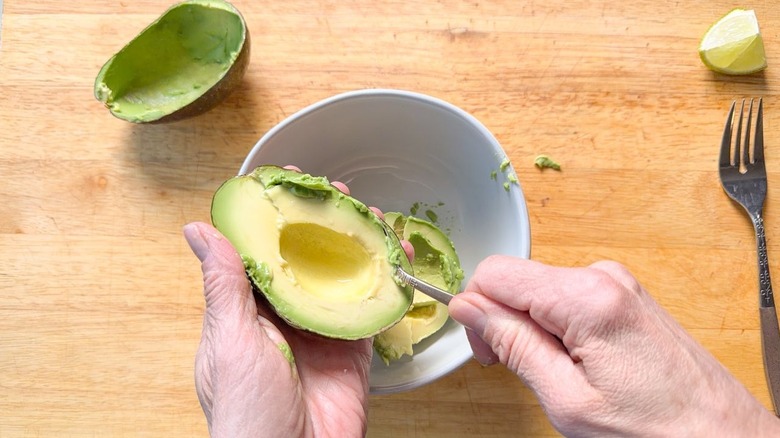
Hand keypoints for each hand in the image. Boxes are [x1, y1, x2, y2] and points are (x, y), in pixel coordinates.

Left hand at [184, 171, 411, 437]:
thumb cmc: (247, 413)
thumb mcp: (229, 341)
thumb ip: (224, 284)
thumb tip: (200, 230)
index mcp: (245, 310)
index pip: (260, 248)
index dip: (275, 213)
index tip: (288, 180)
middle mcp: (283, 315)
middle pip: (305, 255)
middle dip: (322, 222)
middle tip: (338, 193)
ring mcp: (320, 330)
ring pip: (340, 275)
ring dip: (356, 244)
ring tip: (371, 217)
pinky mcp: (351, 348)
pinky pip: (368, 307)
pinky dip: (383, 281)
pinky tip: (394, 258)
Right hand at [449, 256, 779, 436]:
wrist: (722, 436)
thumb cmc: (654, 429)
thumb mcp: (566, 398)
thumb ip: (512, 344)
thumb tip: (467, 307)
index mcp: (585, 297)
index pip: (495, 273)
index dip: (476, 310)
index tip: (488, 351)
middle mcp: (601, 276)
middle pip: (516, 280)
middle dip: (503, 321)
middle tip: (520, 370)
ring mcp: (615, 282)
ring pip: (537, 290)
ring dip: (531, 327)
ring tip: (556, 373)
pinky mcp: (622, 294)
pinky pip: (563, 298)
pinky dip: (554, 327)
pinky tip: (575, 361)